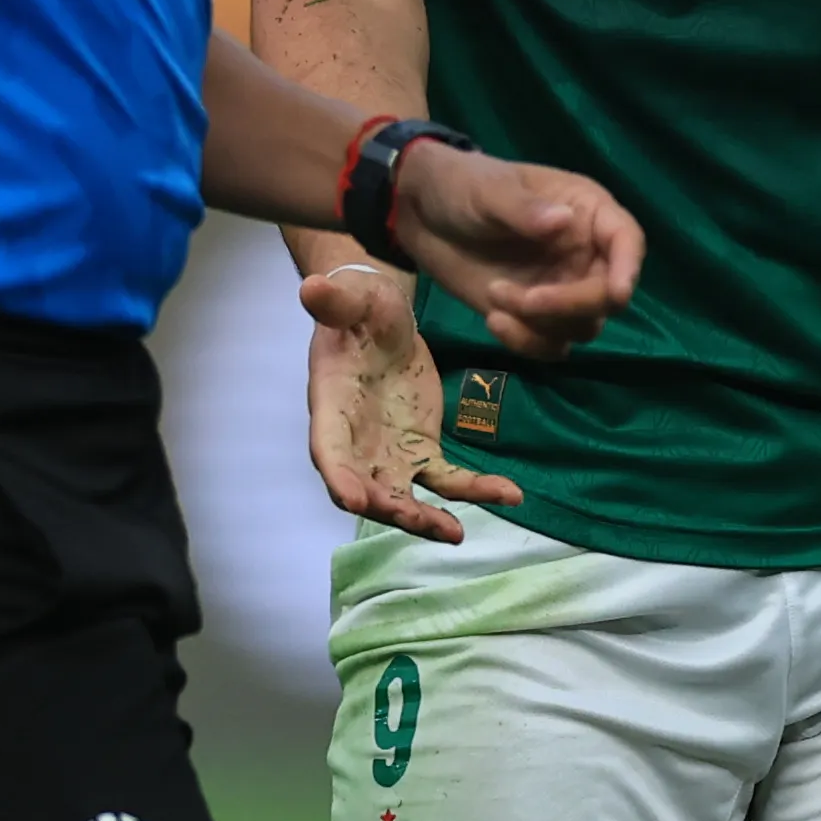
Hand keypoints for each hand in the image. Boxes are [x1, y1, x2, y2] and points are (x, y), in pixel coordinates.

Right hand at [300, 262, 522, 547]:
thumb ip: (334, 300)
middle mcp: (355, 441)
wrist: (382, 320)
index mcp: (331, 405)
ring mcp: (389, 452)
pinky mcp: (421, 450)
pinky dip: (474, 490)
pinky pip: (447, 479)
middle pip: (366, 486)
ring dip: (426, 519)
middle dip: (389, 507)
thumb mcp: (351, 298)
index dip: (338, 475)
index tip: (353, 500)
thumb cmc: (359, 307)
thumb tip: (311, 287)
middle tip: (418, 520)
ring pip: (405, 495)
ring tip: (456, 533)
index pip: (327, 448)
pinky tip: (509, 495)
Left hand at [394, 144, 644, 360]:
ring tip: (495, 297)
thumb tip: (565, 221)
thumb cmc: (464, 186)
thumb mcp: (490, 190)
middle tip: (526, 301)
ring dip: (541, 324)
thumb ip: (524, 208)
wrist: (422, 214)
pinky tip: (493, 321)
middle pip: (607, 296)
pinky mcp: (534, 316)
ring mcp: (561, 288)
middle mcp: (584, 254)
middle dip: (570, 305)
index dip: (628, 267)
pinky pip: (550, 345)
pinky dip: (527, 343)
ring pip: (581, 327)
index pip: (626, 240)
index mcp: (586, 212)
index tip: (616, 293)